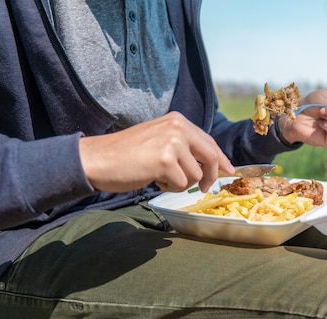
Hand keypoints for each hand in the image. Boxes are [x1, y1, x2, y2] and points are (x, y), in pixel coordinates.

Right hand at [79, 112, 233, 192]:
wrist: (97, 159)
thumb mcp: (159, 140)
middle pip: (210, 157)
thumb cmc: (126, 154)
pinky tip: (153, 179)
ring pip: (195, 175)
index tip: (229, 170)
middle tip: (204, 188)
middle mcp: (178, 127)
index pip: (209, 141)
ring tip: (159, 176)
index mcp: (178, 120)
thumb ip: (183, 146)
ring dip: (180, 183)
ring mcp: (172, 143)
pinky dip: (169, 187)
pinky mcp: (165, 161)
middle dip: (209, 176)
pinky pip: (181, 184)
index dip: (221, 159)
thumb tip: (210, 164)